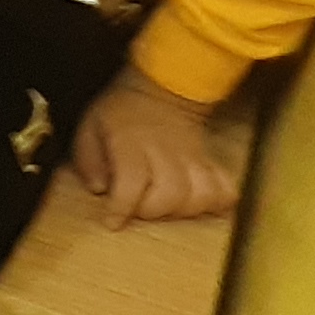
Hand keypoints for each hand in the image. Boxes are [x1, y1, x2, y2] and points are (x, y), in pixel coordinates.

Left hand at [74, 71, 241, 226]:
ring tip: (166, 206)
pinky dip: (217, 204)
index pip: (132, 180)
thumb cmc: (119, 114)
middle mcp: (164, 150)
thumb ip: (88, 159)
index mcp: (130, 141)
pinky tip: (200, 205)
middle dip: (152, 211)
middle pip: (171, 193)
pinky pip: (226, 189)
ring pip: (201, 194)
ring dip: (183, 211)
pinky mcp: (210, 164)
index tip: (112, 223)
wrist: (160, 91)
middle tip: (138, 208)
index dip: (122, 207)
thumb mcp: (90, 128)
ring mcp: (192, 157)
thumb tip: (98, 189)